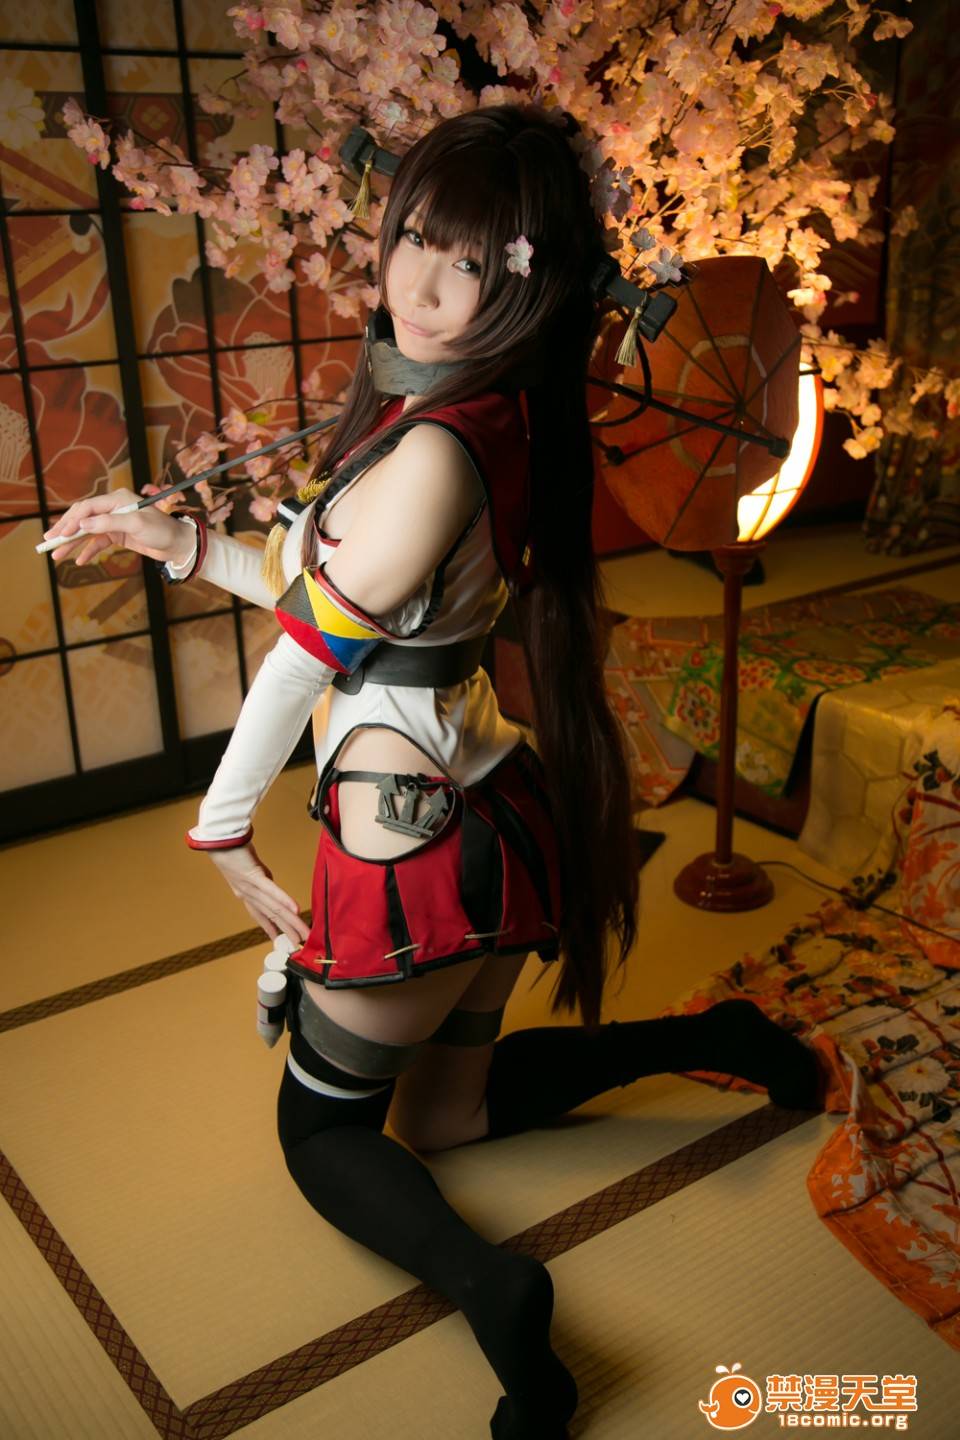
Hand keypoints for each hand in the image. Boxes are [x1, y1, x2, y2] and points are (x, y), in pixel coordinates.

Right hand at [42, 488, 194, 567]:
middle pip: (83, 518)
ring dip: (73, 543)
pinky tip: (79, 560)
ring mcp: (115, 522)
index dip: (72, 520)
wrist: (179, 544)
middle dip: (66, 530)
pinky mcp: (119, 535)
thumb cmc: (162, 530)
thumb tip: (83, 524)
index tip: (60, 534)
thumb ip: (109, 523)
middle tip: (49, 541)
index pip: (87, 508)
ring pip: (88, 531)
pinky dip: (88, 550)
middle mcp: (114, 508)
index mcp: (117, 499)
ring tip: (57, 554)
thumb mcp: (136, 525)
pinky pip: (98, 542)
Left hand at [207, 843, 310, 946]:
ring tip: (302, 933)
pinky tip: (295, 910)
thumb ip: (262, 879)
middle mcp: (248, 894)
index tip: (279, 941)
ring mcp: (251, 887)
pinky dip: (283, 901)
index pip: (260, 915)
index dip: (270, 929)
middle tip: (300, 944)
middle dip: (287, 931)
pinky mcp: (254, 875)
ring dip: (290, 922)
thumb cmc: (232, 850)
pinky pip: (271, 890)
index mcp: (245, 894)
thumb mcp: (250, 869)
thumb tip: (272, 887)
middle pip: (272, 915)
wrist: (218, 840)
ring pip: (274, 907)